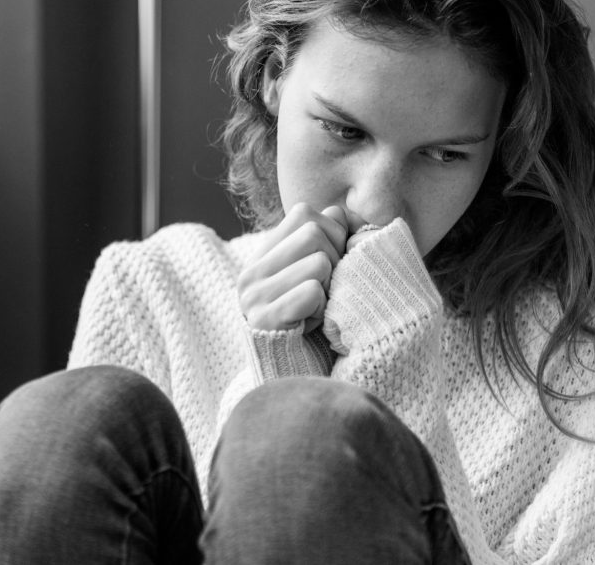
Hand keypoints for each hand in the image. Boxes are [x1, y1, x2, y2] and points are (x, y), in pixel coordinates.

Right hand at [237, 203, 348, 331]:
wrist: (294, 383)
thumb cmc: (315, 330)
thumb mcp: (317, 279)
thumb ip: (326, 244)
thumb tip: (343, 213)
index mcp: (262, 257)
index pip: (305, 213)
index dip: (332, 234)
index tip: (331, 267)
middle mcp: (251, 272)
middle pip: (314, 232)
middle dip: (335, 262)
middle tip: (327, 294)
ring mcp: (253, 297)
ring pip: (319, 262)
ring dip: (330, 290)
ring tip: (318, 312)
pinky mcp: (263, 321)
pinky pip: (312, 292)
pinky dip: (323, 311)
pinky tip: (312, 327)